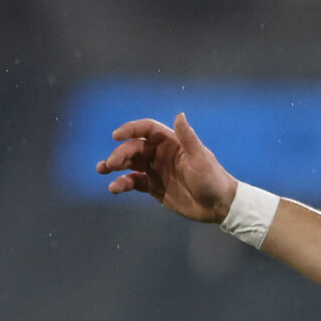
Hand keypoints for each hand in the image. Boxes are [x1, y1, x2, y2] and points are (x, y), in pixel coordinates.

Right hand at [96, 113, 237, 223]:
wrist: (218, 205)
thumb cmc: (212, 178)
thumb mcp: (200, 158)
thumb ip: (188, 138)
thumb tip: (180, 115)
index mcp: (171, 143)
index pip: (147, 130)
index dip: (131, 129)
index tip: (117, 135)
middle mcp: (161, 154)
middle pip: (134, 148)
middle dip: (120, 153)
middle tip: (111, 164)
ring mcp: (156, 170)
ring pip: (129, 164)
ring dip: (114, 165)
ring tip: (102, 170)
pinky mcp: (153, 187)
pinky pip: (133, 182)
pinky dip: (122, 183)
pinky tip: (114, 188)